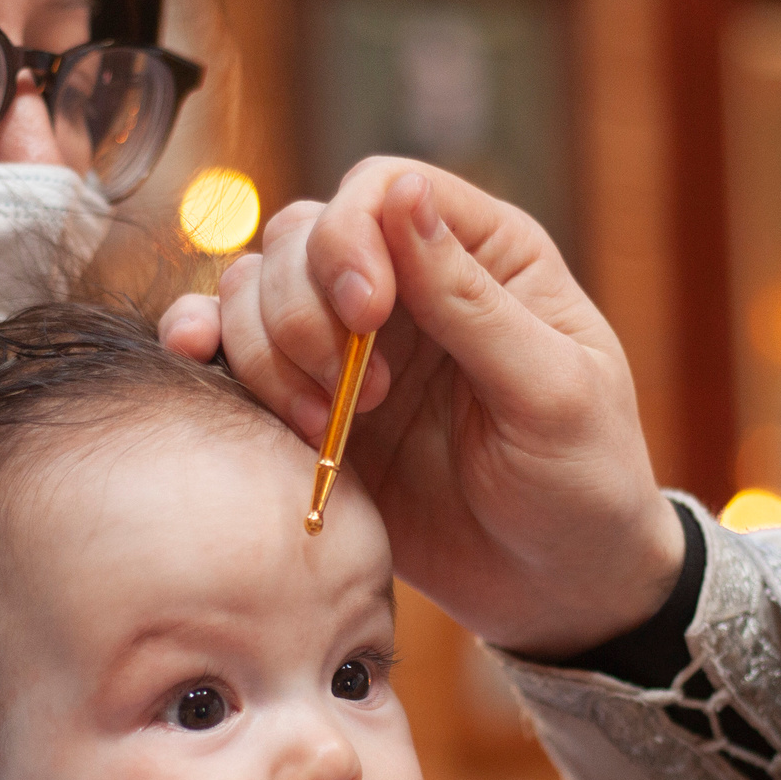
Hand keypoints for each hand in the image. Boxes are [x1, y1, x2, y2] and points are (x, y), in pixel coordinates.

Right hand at [157, 160, 682, 656]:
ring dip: (265, 350)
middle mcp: (407, 283)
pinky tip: (199, 362)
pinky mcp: (310, 405)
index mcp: (483, 256)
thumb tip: (404, 191)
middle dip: (304, 311)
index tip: (366, 314)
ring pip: (254, 288)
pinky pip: (231, 351)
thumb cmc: (581, 483)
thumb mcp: (550, 392)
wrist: (554, 589)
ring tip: (326, 428)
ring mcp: (351, 345)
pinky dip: (204, 347)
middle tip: (360, 397)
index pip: (381, 190)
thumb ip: (472, 299)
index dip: (351, 236)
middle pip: (301, 236)